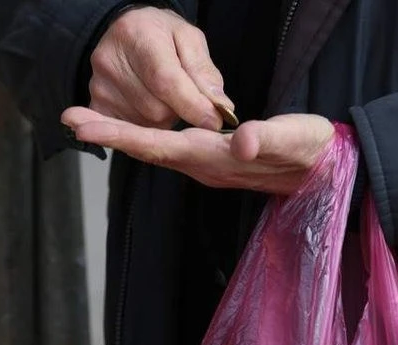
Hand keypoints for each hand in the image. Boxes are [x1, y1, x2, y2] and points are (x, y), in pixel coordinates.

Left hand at [62, 107, 334, 194]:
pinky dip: (140, 136)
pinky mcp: (212, 159)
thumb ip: (270, 139)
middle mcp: (202, 166)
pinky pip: (167, 147)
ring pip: (154, 149)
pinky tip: (126, 126)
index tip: (84, 126)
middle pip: (146, 149)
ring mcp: (205, 165)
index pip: (158, 145)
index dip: (120, 135)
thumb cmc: (314, 153)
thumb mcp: (298, 140)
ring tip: (86, 120)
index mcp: (214, 159)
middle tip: (69, 117)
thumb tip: (241, 141)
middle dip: (107, 133)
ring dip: (119, 135)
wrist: (328, 174)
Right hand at [88, 6, 233, 130]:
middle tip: (180, 94)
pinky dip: (145, 124)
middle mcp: (110, 62)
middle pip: (156, 110)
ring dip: (162, 119)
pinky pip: (130, 130)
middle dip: (177, 110)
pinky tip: (146, 104)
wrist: (126, 32)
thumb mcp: (189, 39)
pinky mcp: (96, 105)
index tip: (213, 121)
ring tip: (160, 95)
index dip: (192, 105)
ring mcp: (99, 86)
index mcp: (137, 36)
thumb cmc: (159, 34)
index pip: (165, 81)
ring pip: (145, 124)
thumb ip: (204, 72)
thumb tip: (219, 106)